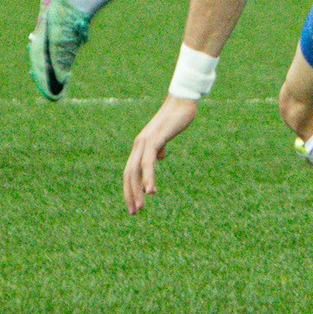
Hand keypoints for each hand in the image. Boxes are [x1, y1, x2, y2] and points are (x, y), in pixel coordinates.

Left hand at [123, 95, 201, 212]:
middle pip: (129, 174)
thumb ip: (160, 147)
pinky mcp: (154, 140)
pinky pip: (147, 163)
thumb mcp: (166, 136)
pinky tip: (152, 191)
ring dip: (137, 191)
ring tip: (141, 207)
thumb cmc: (177, 118)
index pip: (130, 171)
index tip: (134, 205)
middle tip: (134, 212)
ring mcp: (145, 142)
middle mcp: (139, 144)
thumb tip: (159, 157)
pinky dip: (148, 178)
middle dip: (130, 194)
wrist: (183, 101)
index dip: (131, 188)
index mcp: (141, 145)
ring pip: (135, 171)